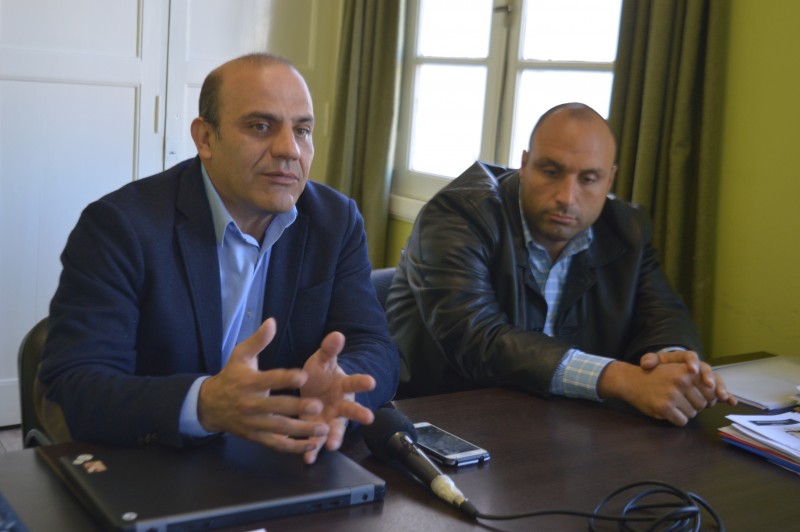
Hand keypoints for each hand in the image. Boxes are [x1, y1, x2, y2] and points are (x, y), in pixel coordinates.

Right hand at [197, 318, 330, 452]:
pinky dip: (294, 448)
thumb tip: (271, 321)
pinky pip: (276, 445)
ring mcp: (253, 423)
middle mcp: (250, 404)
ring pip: (279, 429)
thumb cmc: (231, 376)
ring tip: (323, 429)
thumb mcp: (240, 356)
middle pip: (276, 407)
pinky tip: (312, 445)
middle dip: (297, 407)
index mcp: (248, 382)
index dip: (285, 378)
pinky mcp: (256, 437)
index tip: (304, 375)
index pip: (269, 380)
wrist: (209, 405)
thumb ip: (258, 340)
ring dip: (302, 431)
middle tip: (318, 406)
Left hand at [299, 330, 376, 463]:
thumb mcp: (323, 360)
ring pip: (336, 430)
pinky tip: (308, 458)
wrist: (314, 390)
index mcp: (344, 385)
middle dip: (360, 414)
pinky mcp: (318, 431)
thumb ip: (329, 350)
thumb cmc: (321, 374)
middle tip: (368, 418)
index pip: (356, 382)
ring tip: (332, 445)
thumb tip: (337, 334)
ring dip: (334, 437)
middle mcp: (342, 405)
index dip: (363, 382)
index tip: (371, 381)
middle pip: (352, 410)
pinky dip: (313, 450)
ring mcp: (331, 419)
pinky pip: (317, 441)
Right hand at [598, 353, 734, 426]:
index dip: (709, 396)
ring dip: (685, 412)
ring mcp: (672, 394)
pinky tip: (667, 411)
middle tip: (681, 398)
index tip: (702, 396)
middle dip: (695, 404)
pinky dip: (676, 419)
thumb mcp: (681, 371)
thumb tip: (731, 401)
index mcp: (687, 370)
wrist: (630, 381)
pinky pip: (682, 421)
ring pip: (693, 414)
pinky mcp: (664, 407)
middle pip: (703, 404)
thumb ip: (705, 382)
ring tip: (672, 403)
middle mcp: (681, 380)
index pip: (713, 390)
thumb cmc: (658, 376)